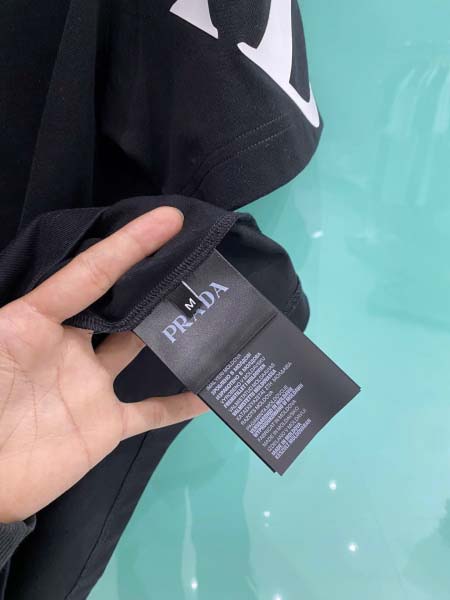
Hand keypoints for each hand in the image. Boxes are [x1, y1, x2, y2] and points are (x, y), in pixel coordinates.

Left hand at [0, 207, 207, 522]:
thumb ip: (14, 318)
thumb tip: (62, 279)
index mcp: (40, 320)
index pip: (91, 273)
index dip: (129, 244)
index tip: (168, 220)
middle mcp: (72, 346)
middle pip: (122, 305)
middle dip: (154, 279)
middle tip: (198, 257)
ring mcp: (92, 386)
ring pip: (142, 348)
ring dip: (174, 331)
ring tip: (214, 307)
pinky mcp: (106, 424)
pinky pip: (151, 412)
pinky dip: (182, 403)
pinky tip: (212, 391)